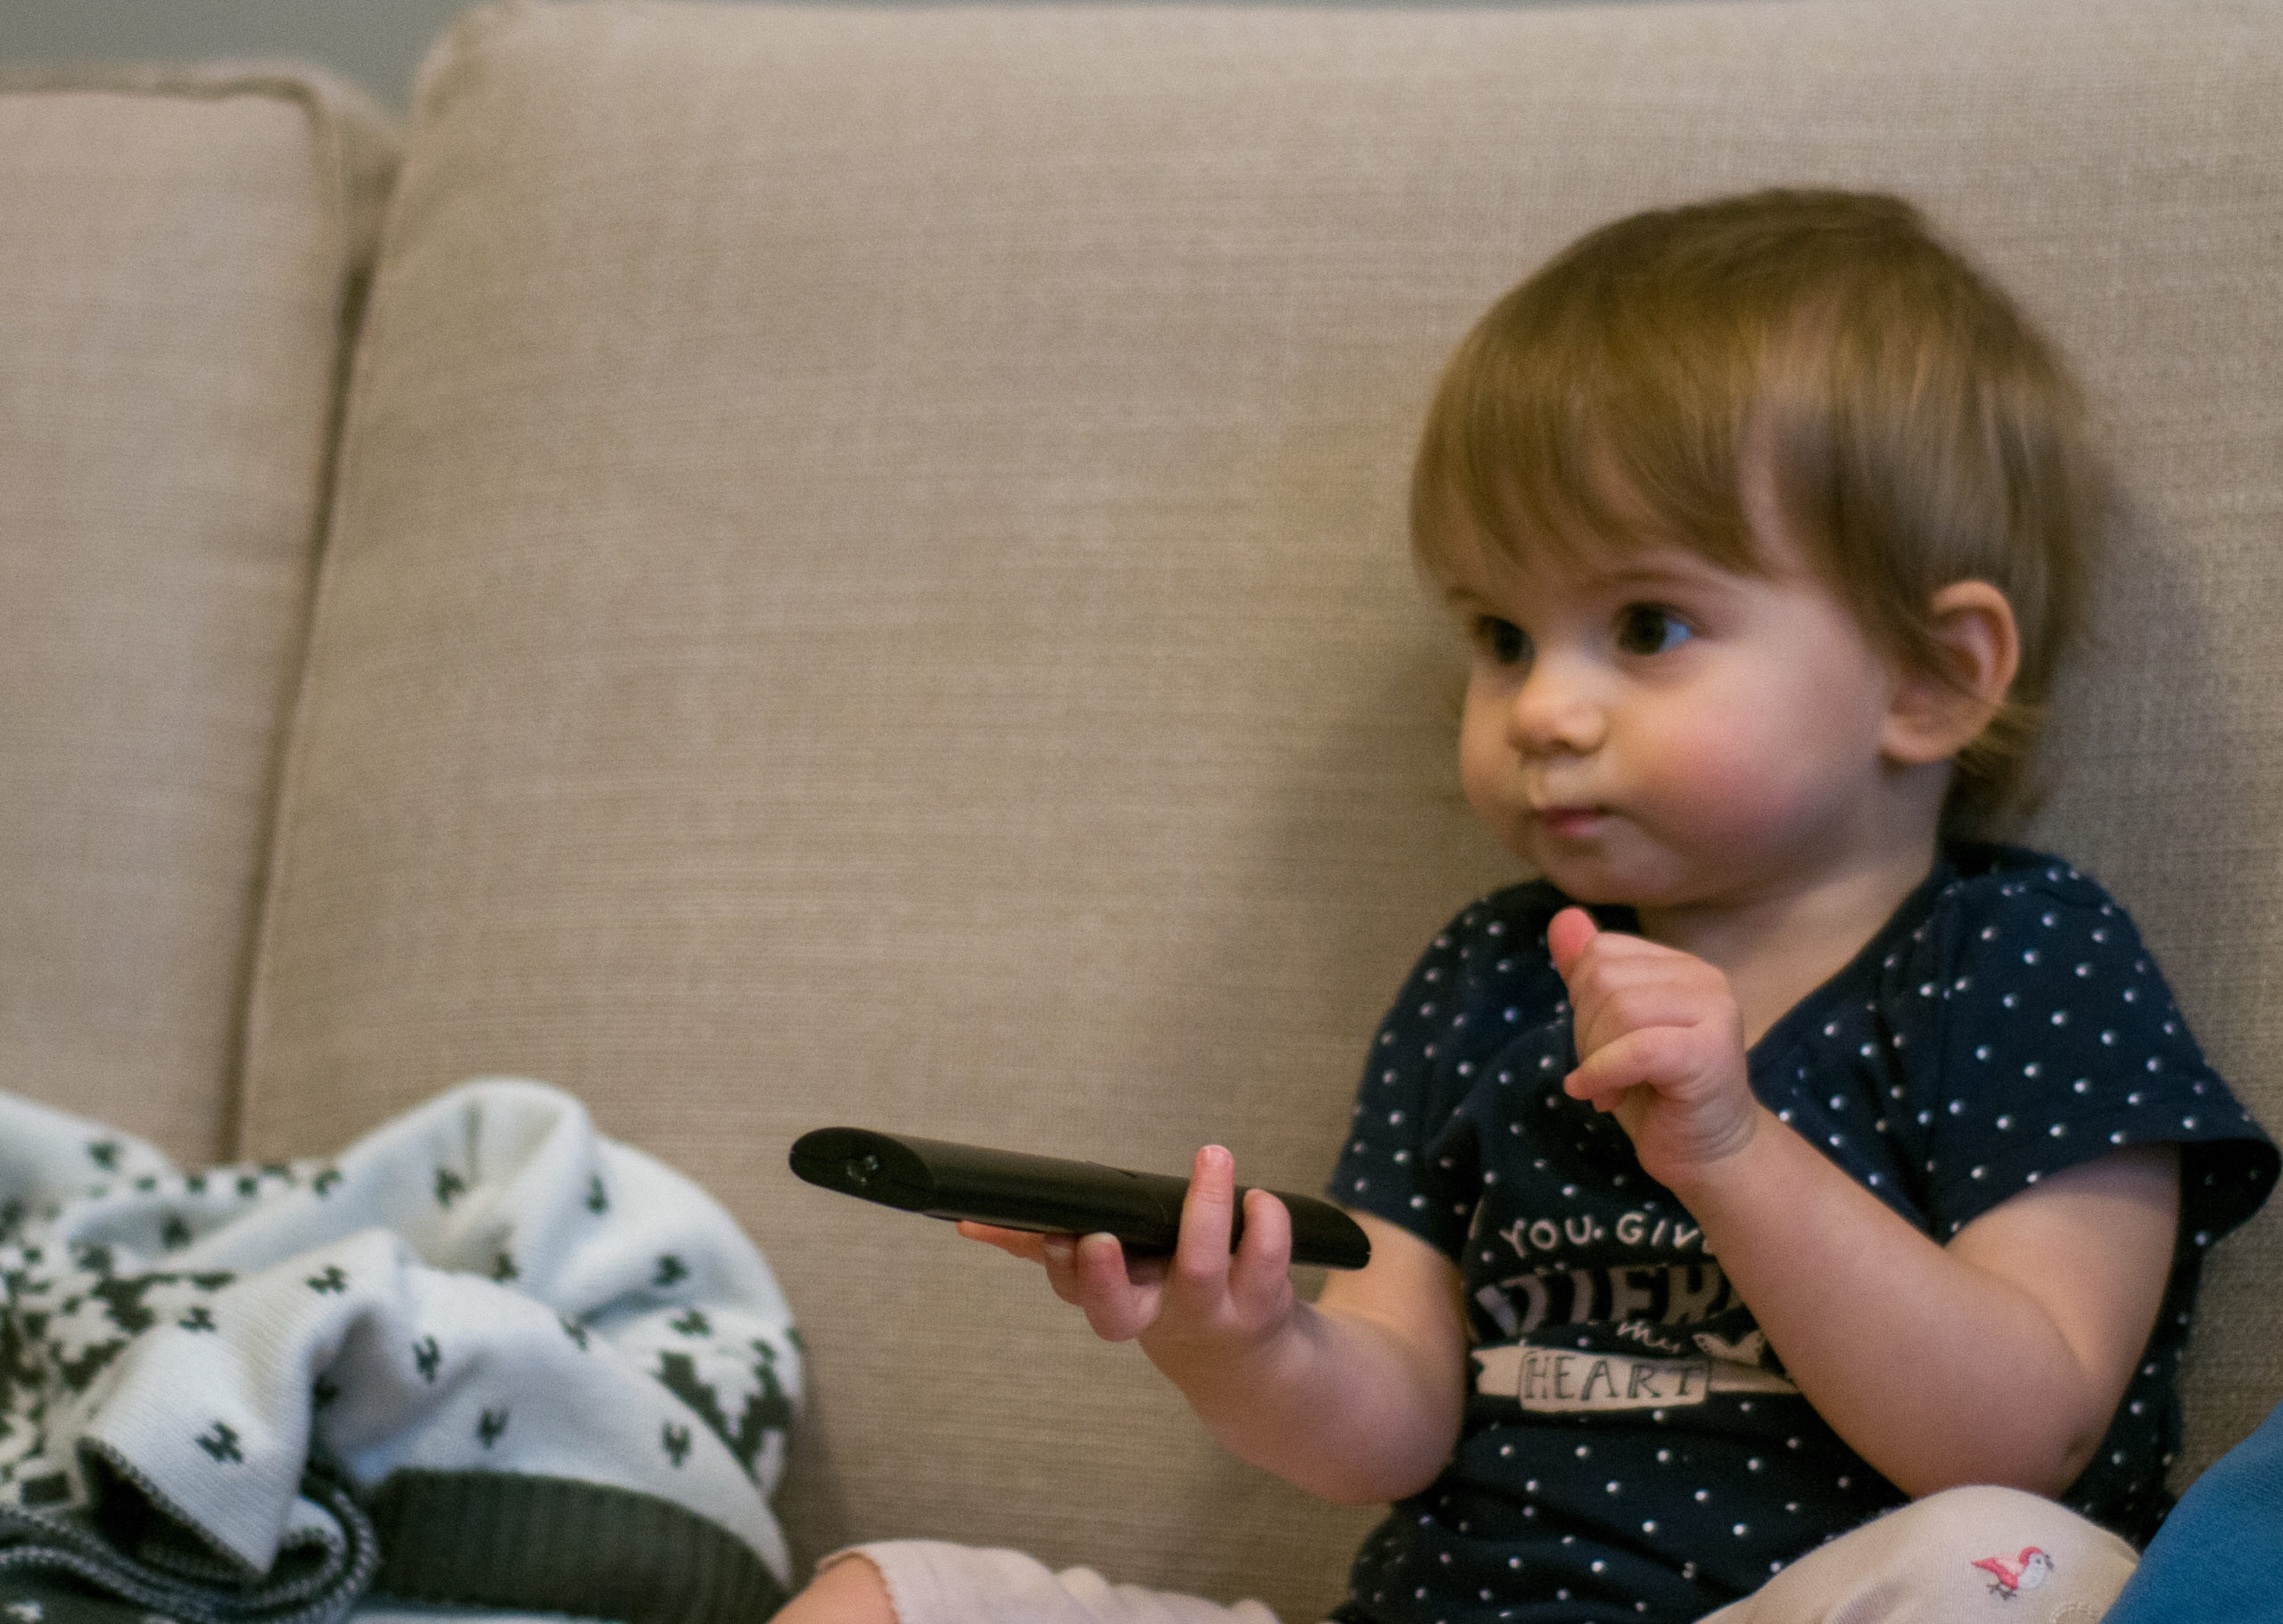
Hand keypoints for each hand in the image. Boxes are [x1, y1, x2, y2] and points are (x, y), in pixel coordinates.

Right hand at [959, 1145, 1298, 1358]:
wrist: (1248, 1371)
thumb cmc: (1163, 1301)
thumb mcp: (1106, 1283)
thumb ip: (1041, 1247)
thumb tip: (968, 1222)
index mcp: (1114, 1303)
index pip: (1074, 1292)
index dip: (1064, 1267)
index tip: (1057, 1235)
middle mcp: (1156, 1315)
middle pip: (1120, 1312)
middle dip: (1104, 1276)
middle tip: (1099, 1236)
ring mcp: (1211, 1311)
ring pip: (1203, 1268)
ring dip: (1206, 1209)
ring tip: (1211, 1156)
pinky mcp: (1265, 1299)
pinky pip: (1269, 1258)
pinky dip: (1266, 1222)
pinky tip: (1258, 1198)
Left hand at [1547, 907, 1762, 1183]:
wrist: (1710, 1155)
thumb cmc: (1658, 1095)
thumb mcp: (1610, 1030)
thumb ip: (1588, 975)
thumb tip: (1562, 917)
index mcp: (1680, 966)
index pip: (1600, 952)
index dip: (1582, 1001)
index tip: (1599, 1046)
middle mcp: (1704, 977)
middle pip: (1603, 977)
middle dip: (1586, 1032)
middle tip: (1605, 1073)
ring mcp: (1715, 1011)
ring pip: (1618, 1008)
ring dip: (1597, 1058)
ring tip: (1613, 1090)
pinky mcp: (1711, 1053)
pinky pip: (1636, 1048)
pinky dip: (1604, 1074)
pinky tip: (1600, 1097)